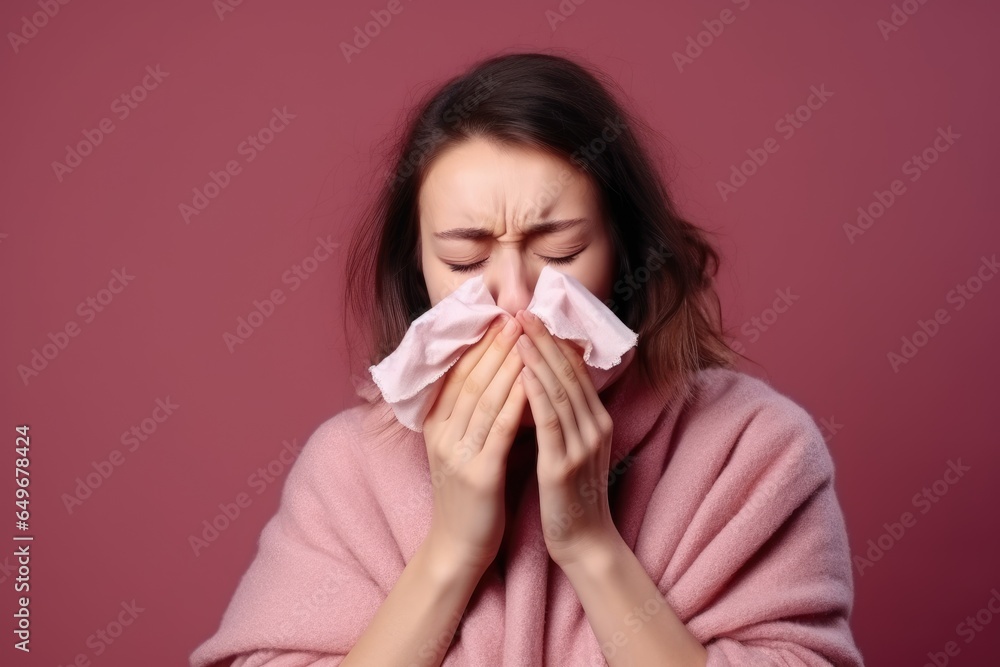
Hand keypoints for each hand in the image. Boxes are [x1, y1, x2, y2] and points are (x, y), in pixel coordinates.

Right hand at [421, 313, 527, 573]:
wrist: (459, 547)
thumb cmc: (468, 495)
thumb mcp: (460, 447)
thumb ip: (471, 414)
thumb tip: (496, 374)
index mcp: (434, 426)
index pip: (457, 374)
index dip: (479, 345)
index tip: (501, 318)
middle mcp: (441, 435)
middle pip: (471, 380)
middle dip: (495, 346)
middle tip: (516, 317)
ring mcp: (457, 454)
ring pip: (485, 398)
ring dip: (508, 364)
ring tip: (527, 337)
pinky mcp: (478, 474)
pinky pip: (500, 428)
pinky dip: (516, 400)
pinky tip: (532, 380)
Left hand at [514, 309, 620, 568]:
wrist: (584, 542)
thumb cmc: (570, 494)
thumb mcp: (573, 447)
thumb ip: (565, 416)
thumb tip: (542, 381)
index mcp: (597, 421)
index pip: (575, 371)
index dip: (553, 340)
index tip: (533, 314)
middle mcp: (595, 427)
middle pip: (569, 373)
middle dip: (545, 339)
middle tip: (523, 309)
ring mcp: (582, 445)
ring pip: (560, 391)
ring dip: (538, 358)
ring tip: (518, 331)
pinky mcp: (564, 465)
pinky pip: (551, 422)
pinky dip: (537, 394)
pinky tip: (523, 373)